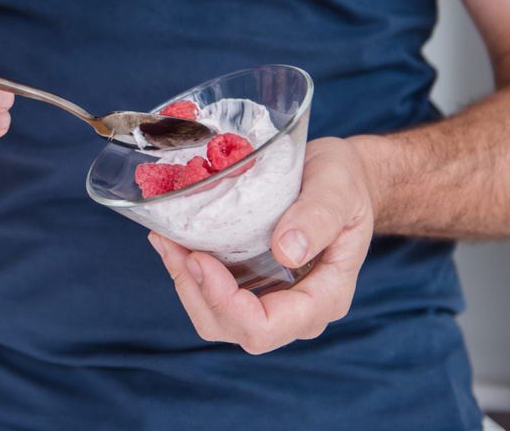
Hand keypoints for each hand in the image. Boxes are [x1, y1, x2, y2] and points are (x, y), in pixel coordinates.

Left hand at [148, 136, 374, 353]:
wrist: (341, 180)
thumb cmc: (345, 182)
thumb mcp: (339, 188)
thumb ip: (319, 217)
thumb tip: (286, 252)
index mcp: (326, 297)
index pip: (267, 326)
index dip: (226, 302)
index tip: (200, 258)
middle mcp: (297, 311)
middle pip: (234, 329)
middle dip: (195, 291)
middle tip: (170, 243)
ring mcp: (273, 301)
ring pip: (216, 318)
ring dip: (185, 283)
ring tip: (165, 239)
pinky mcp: (253, 287)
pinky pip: (214, 297)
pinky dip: (189, 272)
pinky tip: (173, 240)